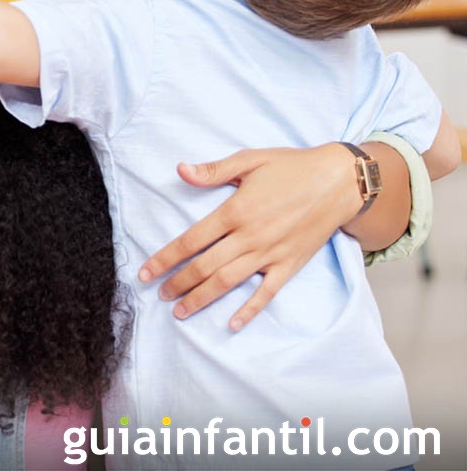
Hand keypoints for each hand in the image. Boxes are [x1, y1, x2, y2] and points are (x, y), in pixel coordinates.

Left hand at [138, 143, 361, 329]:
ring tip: (180, 311)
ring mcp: (270, 254)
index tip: (146, 272)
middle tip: (158, 295)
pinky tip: (231, 324)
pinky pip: (266, 294)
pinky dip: (249, 310)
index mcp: (234, 211)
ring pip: (228, 283)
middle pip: (205, 267)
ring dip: (202, 299)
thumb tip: (180, 170)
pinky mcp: (290, 265)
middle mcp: (249, 237)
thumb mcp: (249, 160)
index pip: (191, 241)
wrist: (339, 181)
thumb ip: (213, 170)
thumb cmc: (291, 166)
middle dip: (178, 283)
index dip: (165, 258)